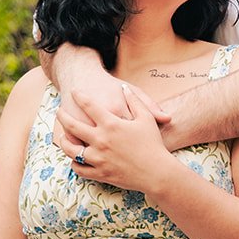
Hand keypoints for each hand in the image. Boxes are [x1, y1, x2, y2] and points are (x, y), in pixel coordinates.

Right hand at [51, 46, 167, 162]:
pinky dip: (86, 160)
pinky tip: (93, 159)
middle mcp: (102, 124)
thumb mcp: (133, 90)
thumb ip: (149, 106)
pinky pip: (79, 155)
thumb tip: (167, 119)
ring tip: (110, 162)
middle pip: (117, 151)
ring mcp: (85, 131)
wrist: (80, 76)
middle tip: (127, 159)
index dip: (140, 146)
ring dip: (105, 161)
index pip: (135, 138)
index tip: (142, 149)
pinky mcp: (71, 134)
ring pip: (97, 156)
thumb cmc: (109, 86)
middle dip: (123, 158)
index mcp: (118, 113)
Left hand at [70, 97, 175, 193]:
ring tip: (62, 136)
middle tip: (59, 111)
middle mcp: (101, 140)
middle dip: (62, 116)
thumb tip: (124, 89)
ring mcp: (98, 158)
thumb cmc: (153, 144)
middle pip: (72, 125)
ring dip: (64, 141)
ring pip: (71, 149)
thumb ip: (135, 101)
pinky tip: (75, 157)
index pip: (88, 105)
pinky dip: (74, 163)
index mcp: (111, 124)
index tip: (74, 92)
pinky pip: (79, 168)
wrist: (157, 173)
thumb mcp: (146, 118)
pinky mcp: (99, 173)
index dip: (79, 96)